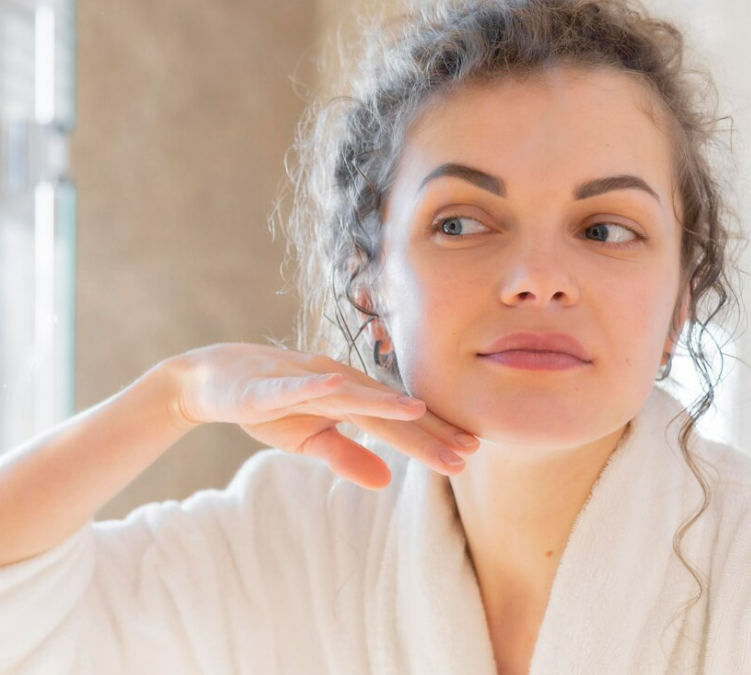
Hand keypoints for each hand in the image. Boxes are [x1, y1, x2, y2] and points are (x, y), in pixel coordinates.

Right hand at [169, 342, 478, 489]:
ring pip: (348, 394)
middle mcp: (335, 382)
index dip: (431, 437)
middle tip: (465, 451)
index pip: (395, 423)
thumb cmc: (269, 405)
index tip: (468, 455)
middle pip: (384, 410)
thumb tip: (386, 481)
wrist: (214, 381)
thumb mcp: (310, 439)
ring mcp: (302, 380)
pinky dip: (312, 386)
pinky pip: (291, 386)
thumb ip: (346, 456)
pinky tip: (335, 387)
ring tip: (417, 411)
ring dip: (381, 401)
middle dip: (424, 431)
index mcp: (348, 397)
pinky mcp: (267, 384)